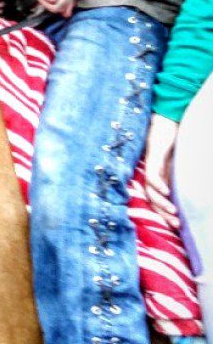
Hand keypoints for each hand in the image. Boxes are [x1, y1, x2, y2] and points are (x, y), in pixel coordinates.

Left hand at [144, 113, 180, 229]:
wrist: (167, 118)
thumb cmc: (175, 138)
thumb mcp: (180, 160)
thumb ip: (182, 175)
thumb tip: (193, 190)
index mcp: (160, 175)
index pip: (158, 198)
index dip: (165, 211)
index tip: (178, 225)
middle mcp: (153, 172)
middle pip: (153, 197)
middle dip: (164, 213)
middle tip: (176, 225)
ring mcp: (151, 165)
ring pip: (151, 189)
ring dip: (161, 202)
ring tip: (173, 212)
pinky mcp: (152, 156)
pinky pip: (152, 173)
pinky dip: (157, 183)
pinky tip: (166, 192)